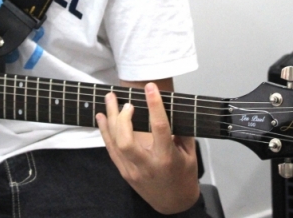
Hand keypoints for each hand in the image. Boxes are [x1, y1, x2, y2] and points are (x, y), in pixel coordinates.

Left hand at [96, 82, 199, 214]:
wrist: (174, 205)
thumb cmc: (184, 177)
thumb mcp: (190, 153)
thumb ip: (181, 131)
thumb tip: (170, 106)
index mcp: (167, 158)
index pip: (159, 128)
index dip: (154, 105)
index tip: (151, 87)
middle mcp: (147, 165)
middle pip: (126, 139)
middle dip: (123, 117)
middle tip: (127, 101)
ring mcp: (132, 170)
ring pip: (115, 142)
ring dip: (110, 118)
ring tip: (110, 98)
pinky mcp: (124, 172)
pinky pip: (111, 149)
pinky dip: (105, 131)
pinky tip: (102, 117)